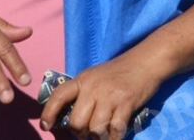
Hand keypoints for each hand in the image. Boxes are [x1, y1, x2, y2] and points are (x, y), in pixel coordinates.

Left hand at [39, 54, 162, 139]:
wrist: (147, 60)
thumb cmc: (120, 71)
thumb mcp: (96, 76)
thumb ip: (83, 93)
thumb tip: (72, 119)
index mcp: (83, 80)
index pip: (59, 96)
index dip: (49, 114)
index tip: (46, 126)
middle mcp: (94, 88)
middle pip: (77, 122)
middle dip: (80, 133)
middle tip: (87, 133)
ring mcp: (111, 96)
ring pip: (95, 129)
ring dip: (98, 137)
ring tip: (103, 134)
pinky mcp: (127, 103)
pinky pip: (115, 129)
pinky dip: (114, 137)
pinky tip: (116, 134)